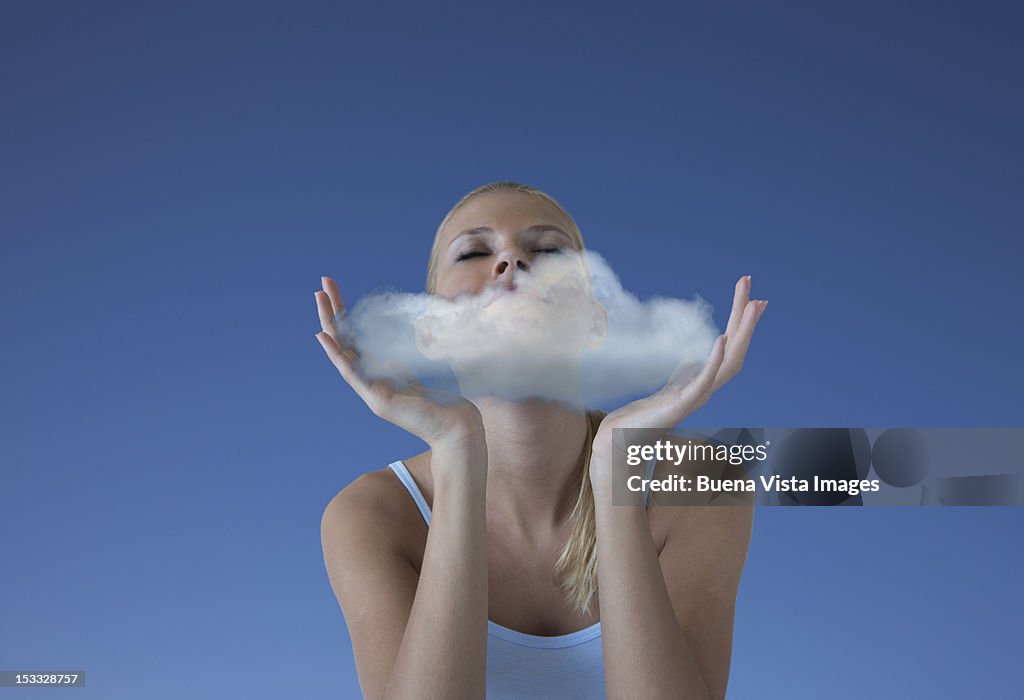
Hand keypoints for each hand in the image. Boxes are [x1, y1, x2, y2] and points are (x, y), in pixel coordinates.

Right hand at [314, 276, 484, 450]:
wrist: (458, 430)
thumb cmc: (447, 403)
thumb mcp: (425, 374)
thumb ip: (408, 363)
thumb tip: (400, 352)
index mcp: (381, 374)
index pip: (357, 339)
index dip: (346, 315)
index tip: (336, 291)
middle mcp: (370, 381)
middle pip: (345, 340)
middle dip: (333, 311)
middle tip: (322, 284)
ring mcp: (371, 391)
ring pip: (343, 351)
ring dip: (330, 323)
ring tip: (319, 298)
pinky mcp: (377, 399)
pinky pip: (352, 373)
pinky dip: (336, 354)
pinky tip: (324, 336)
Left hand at [590, 275, 766, 468]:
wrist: (626, 435)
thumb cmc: (648, 412)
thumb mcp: (671, 386)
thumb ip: (685, 373)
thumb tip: (691, 358)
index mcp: (706, 381)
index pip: (732, 348)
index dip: (743, 324)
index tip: (755, 299)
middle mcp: (709, 388)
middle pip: (737, 349)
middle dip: (746, 318)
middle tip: (754, 287)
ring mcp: (699, 396)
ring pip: (730, 362)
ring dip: (741, 332)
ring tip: (751, 306)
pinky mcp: (684, 404)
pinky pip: (706, 379)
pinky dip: (715, 358)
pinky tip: (722, 338)